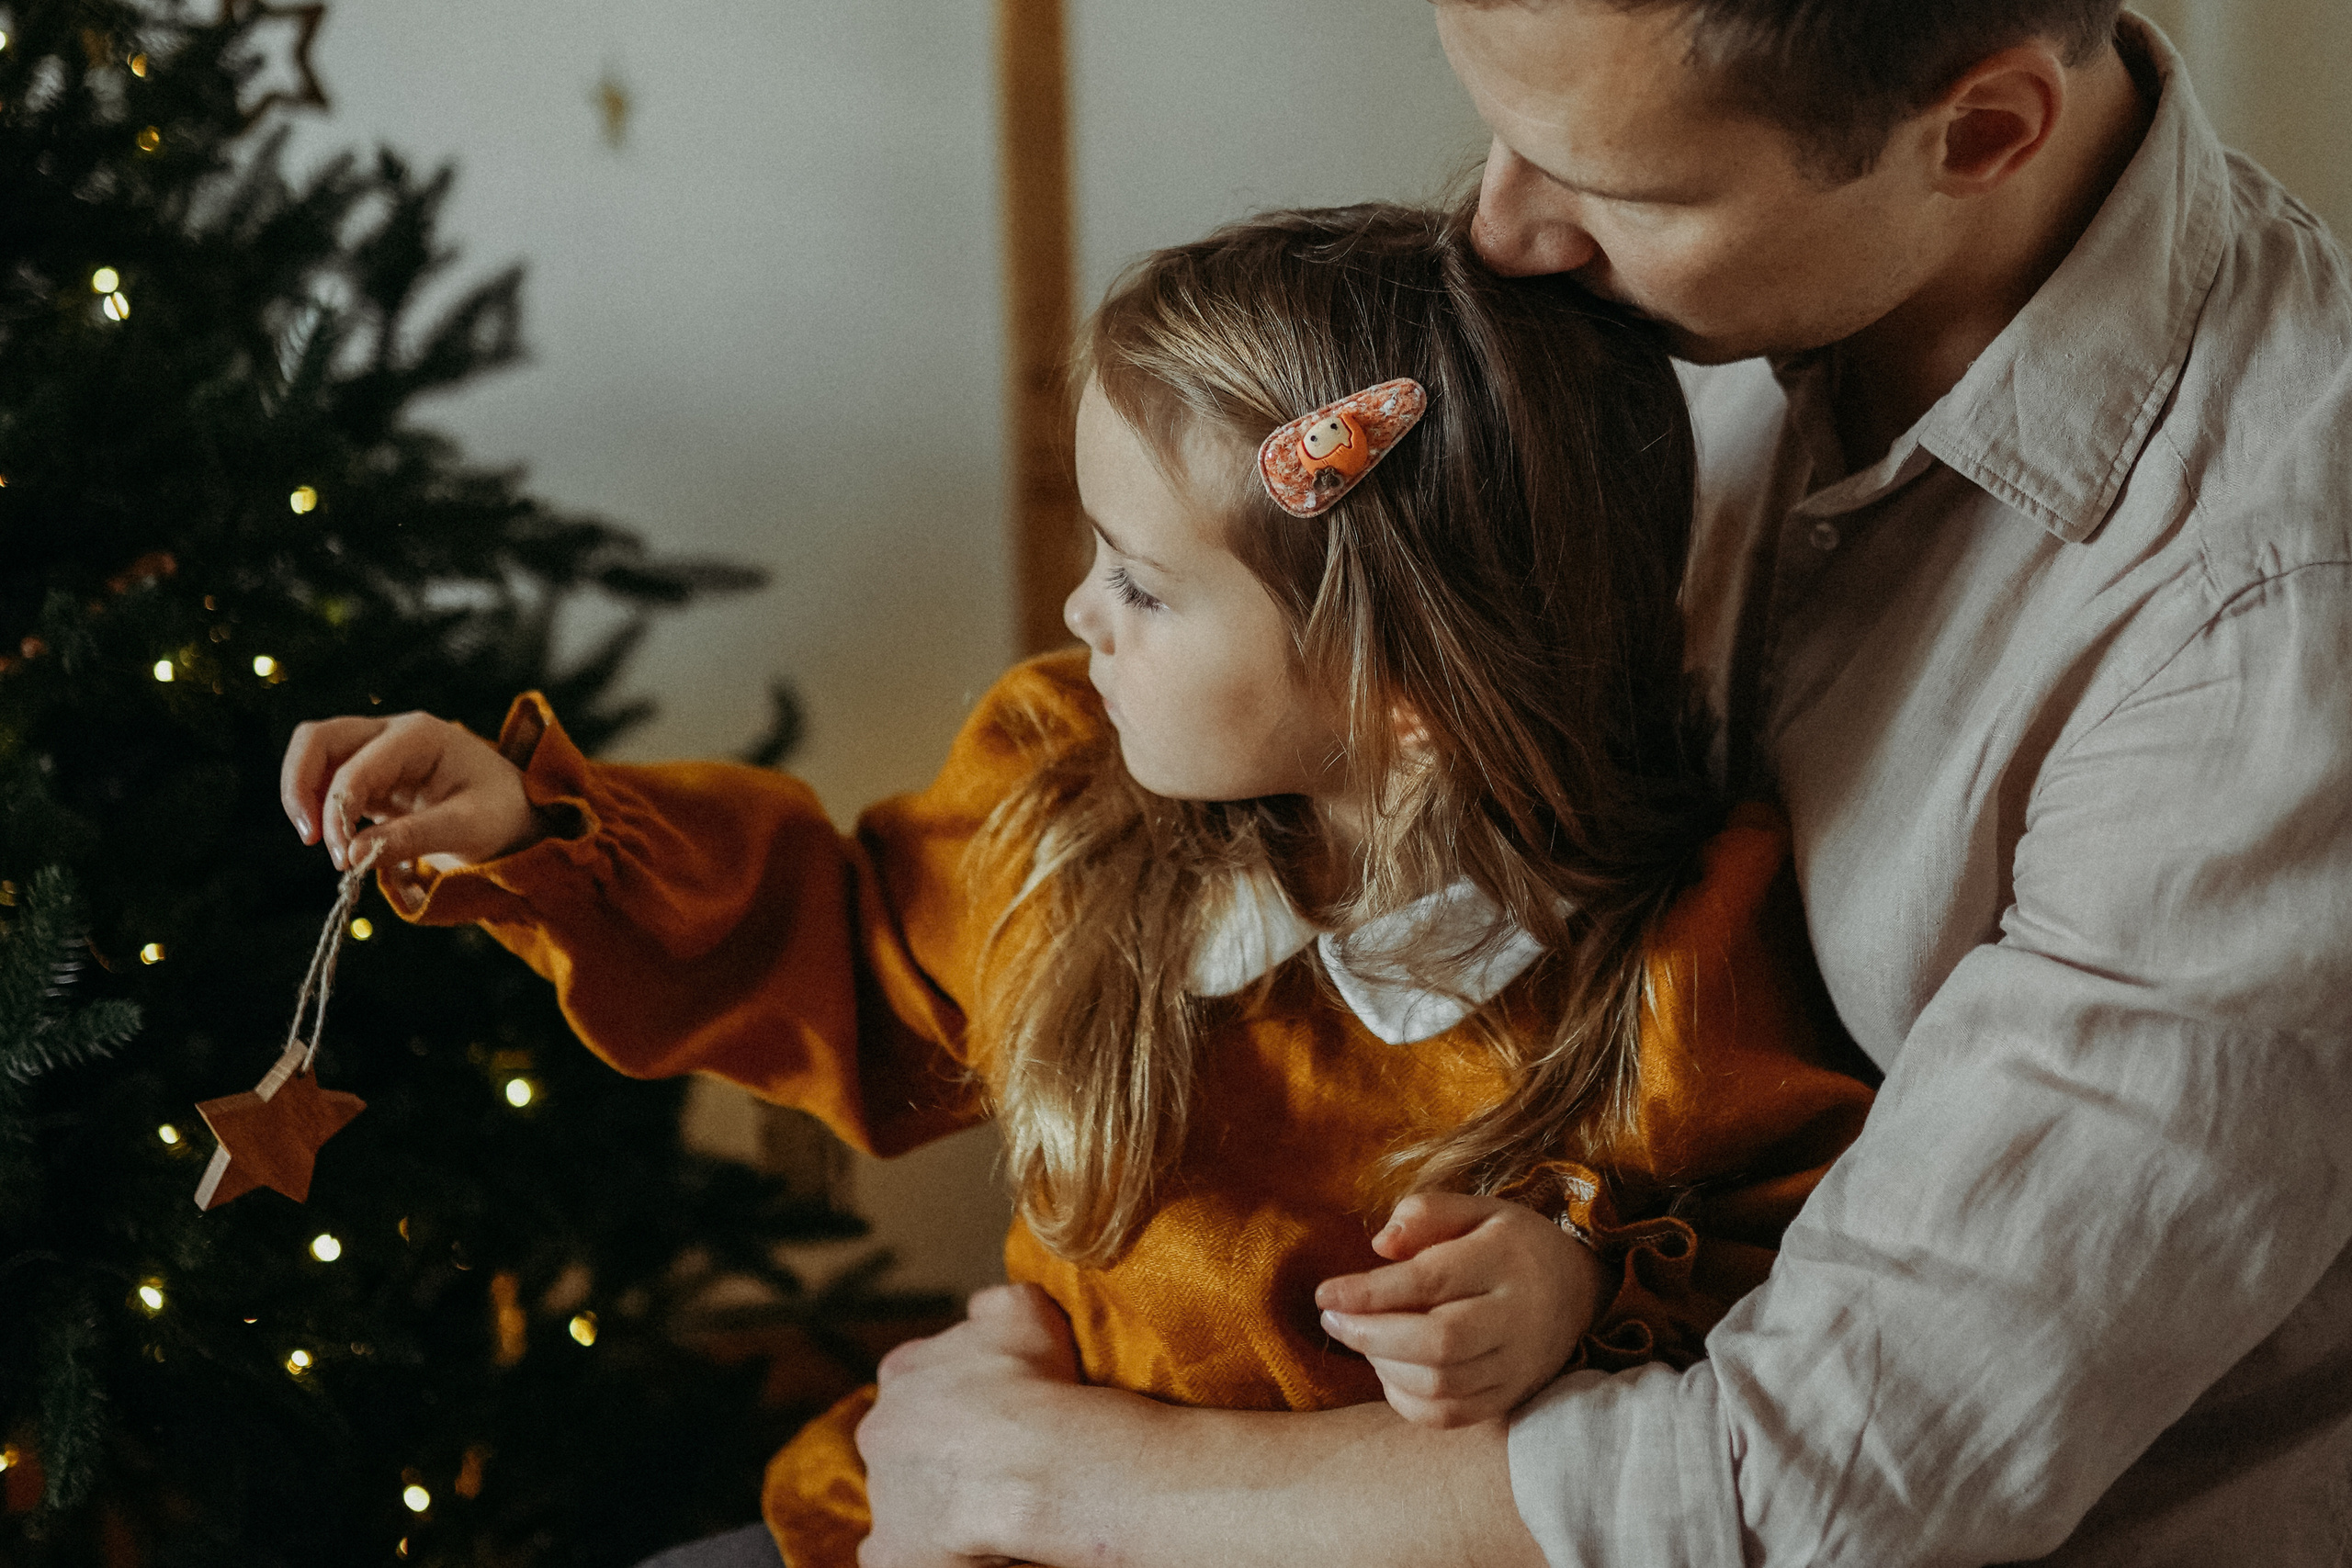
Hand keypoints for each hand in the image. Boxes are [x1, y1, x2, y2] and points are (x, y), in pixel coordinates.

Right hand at [279, 711, 539, 871]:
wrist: (520, 815)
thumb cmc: (503, 814)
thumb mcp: (469, 828)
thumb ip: (413, 837)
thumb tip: (351, 853)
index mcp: (419, 736)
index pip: (356, 765)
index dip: (337, 810)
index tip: (342, 857)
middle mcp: (393, 734)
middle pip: (318, 739)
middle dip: (300, 786)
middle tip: (310, 838)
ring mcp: (379, 753)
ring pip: (316, 757)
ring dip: (305, 797)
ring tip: (322, 844)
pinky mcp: (373, 779)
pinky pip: (329, 783)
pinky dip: (321, 809)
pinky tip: (338, 841)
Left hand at [856, 1284, 1082, 1567]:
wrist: (1032, 1459)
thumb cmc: (1033, 1382)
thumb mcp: (1023, 1310)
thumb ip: (993, 1303)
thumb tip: (981, 1308)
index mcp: (903, 1370)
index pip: (917, 1379)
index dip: (958, 1396)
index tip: (992, 1409)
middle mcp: (879, 1429)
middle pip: (906, 1439)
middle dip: (940, 1448)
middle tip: (994, 1460)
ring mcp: (881, 1493)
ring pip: (905, 1496)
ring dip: (938, 1498)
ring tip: (992, 1504)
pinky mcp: (890, 1550)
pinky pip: (900, 1553)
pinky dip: (927, 1551)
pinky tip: (967, 1545)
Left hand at [1314, 1191, 1605, 1428]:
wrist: (1576, 1292)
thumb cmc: (1508, 1244)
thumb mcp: (1475, 1209)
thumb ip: (1426, 1214)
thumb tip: (1381, 1245)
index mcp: (1505, 1259)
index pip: (1431, 1281)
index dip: (1370, 1292)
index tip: (1325, 1294)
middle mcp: (1516, 1316)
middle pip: (1438, 1343)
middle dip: (1371, 1336)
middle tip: (1332, 1321)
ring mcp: (1517, 1364)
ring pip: (1441, 1385)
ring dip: (1384, 1366)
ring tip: (1362, 1338)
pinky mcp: (1510, 1396)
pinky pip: (1450, 1416)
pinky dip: (1406, 1401)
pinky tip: (1388, 1370)